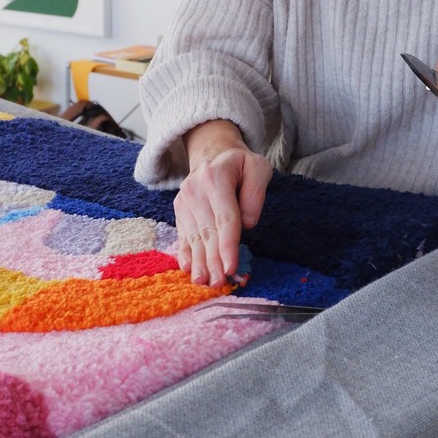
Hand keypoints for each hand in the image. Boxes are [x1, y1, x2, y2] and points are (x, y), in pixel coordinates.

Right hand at [175, 121, 271, 286]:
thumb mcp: (258, 167)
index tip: (231, 266)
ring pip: (194, 237)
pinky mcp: (179, 210)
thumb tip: (247, 224)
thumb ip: (256, 193)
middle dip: (213, 260)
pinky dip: (186, 253)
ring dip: (200, 262)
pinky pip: (183, 235)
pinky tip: (189, 269)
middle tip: (219, 283)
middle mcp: (195, 189)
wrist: (212, 154)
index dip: (228, 244)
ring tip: (205, 282)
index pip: (225, 217)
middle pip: (207, 231)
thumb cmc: (240, 164)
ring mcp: (184, 200)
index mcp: (216, 177)